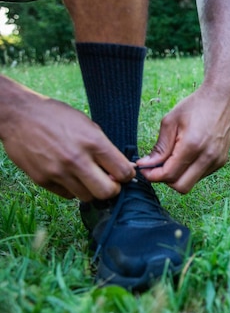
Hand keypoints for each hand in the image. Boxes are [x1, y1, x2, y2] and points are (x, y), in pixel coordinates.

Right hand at [0, 90, 134, 200]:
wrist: (19, 115)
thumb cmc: (57, 117)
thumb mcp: (88, 125)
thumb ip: (105, 148)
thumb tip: (122, 169)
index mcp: (93, 142)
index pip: (123, 172)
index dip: (127, 176)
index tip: (123, 174)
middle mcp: (77, 160)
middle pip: (107, 192)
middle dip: (113, 189)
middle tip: (109, 182)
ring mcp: (58, 172)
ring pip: (87, 197)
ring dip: (91, 190)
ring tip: (86, 176)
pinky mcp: (42, 180)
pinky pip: (68, 195)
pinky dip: (73, 189)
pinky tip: (69, 175)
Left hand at [137, 86, 229, 193]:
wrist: (222, 98)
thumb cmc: (195, 106)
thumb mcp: (170, 122)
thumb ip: (159, 147)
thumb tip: (146, 165)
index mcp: (193, 145)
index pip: (169, 174)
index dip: (153, 175)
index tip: (145, 169)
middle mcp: (208, 157)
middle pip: (181, 187)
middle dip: (166, 180)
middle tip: (157, 166)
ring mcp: (217, 161)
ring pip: (191, 183)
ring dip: (178, 176)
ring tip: (173, 157)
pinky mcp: (221, 161)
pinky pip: (200, 175)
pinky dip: (190, 171)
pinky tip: (187, 155)